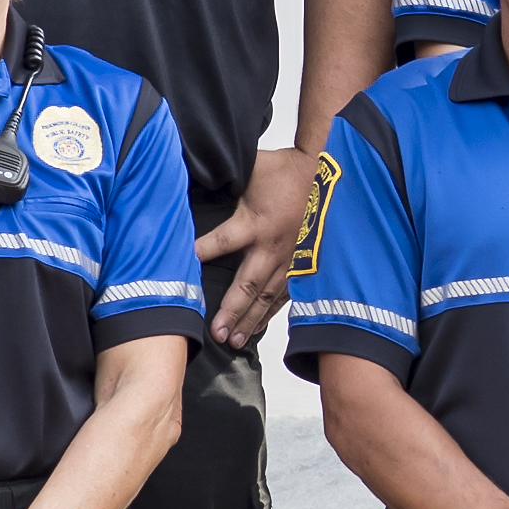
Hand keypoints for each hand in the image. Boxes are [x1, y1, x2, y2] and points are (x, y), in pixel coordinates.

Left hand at [199, 149, 327, 345]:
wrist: (327, 173)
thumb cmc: (285, 169)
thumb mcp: (251, 167)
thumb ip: (224, 176)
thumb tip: (195, 172)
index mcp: (254, 223)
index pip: (219, 242)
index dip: (198, 253)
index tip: (181, 268)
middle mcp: (271, 247)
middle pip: (246, 286)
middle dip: (230, 311)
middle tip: (216, 333)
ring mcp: (289, 260)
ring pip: (266, 298)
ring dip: (249, 320)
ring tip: (234, 341)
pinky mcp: (301, 265)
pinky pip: (284, 295)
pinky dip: (269, 314)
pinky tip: (257, 329)